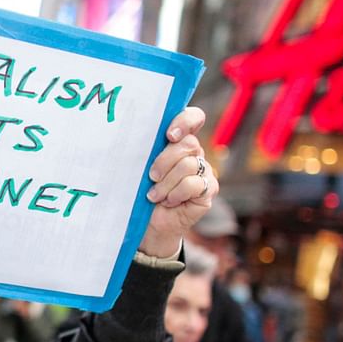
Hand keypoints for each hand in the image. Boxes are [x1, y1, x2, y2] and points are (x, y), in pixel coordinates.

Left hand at [139, 107, 218, 256]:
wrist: (149, 223)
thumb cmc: (140, 192)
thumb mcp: (140, 168)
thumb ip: (145, 151)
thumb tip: (134, 138)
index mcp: (178, 141)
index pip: (193, 118)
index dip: (185, 121)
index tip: (169, 135)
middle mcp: (194, 153)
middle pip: (188, 144)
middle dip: (164, 161)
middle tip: (151, 176)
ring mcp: (204, 171)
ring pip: (188, 165)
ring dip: (166, 183)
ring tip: (154, 195)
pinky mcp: (208, 189)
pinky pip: (194, 184)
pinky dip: (176, 194)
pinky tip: (167, 201)